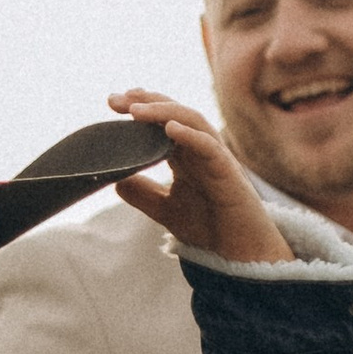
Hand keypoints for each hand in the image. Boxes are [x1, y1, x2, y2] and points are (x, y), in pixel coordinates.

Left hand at [108, 90, 292, 265]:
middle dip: (146, 102)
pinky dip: (191, 135)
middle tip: (116, 100)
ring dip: (164, 111)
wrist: (240, 253)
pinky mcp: (228, 172)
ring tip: (136, 110)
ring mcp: (215, 158)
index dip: (140, 108)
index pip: (162, 121)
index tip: (112, 103)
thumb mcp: (166, 209)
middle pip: (175, 113)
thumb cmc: (209, 228)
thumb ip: (143, 193)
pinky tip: (171, 128)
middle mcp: (200, 150)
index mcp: (186, 156)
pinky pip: (210, 147)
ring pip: (192, 121)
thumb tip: (115, 180)